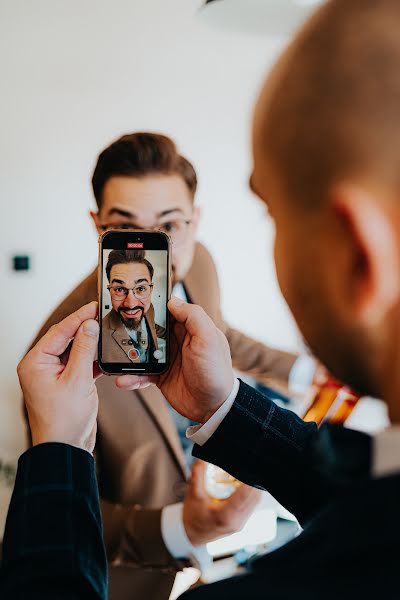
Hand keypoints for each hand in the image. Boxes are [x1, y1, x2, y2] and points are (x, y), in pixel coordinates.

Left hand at [18, 302, 100, 452]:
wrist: (66, 448)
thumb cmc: (64, 420)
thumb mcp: (77, 380)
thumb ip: (84, 350)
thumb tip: (89, 326)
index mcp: (35, 363)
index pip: (59, 331)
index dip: (78, 318)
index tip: (94, 307)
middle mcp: (41, 366)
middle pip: (65, 338)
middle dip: (84, 328)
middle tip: (102, 315)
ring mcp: (53, 375)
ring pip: (73, 350)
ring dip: (89, 344)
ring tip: (106, 332)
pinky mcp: (65, 383)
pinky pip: (78, 364)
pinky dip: (91, 360)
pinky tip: (104, 355)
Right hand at [116, 298, 234, 422]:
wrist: (213, 407)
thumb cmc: (215, 371)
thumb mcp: (208, 339)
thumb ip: (193, 317)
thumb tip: (173, 301)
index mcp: (191, 329)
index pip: (171, 311)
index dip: (156, 306)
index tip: (137, 301)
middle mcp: (178, 342)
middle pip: (152, 329)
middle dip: (135, 328)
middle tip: (118, 326)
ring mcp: (168, 359)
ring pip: (143, 352)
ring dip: (130, 354)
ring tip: (115, 355)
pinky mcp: (161, 377)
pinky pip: (142, 374)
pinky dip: (132, 376)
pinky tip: (123, 379)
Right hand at [183, 461, 261, 545]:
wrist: (192, 534)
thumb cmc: (192, 516)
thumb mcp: (193, 494)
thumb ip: (198, 475)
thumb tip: (203, 458)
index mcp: (225, 516)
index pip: (245, 495)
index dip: (250, 479)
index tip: (249, 465)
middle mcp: (236, 522)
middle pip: (254, 497)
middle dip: (253, 479)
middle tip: (249, 464)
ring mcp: (241, 524)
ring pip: (255, 501)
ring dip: (254, 486)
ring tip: (247, 472)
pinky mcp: (242, 522)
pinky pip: (252, 505)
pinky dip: (251, 493)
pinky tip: (245, 483)